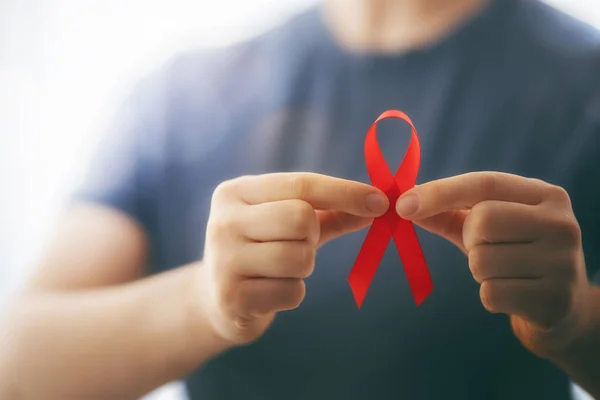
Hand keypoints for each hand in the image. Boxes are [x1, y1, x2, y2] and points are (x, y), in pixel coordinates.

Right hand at [199, 173, 388, 344]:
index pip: (300, 184)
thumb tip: (378, 203)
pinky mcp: (231, 297)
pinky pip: (293, 292)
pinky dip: (293, 293)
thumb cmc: (262, 249)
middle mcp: (223, 221)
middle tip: (299, 244)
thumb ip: (331, 211)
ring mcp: (223, 260)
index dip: (345, 191)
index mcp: (235, 192)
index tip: (381, 201)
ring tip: (281, 269)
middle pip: (301, 218)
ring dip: (303, 266)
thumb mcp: (288, 223)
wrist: (218, 299)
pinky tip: (270, 292)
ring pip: (300, 257)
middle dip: (312, 235)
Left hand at [395, 172, 591, 356]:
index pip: (485, 183)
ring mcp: (562, 262)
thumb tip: (404, 202)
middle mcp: (561, 223)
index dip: (440, 192)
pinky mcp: (554, 300)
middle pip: (481, 222)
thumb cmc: (515, 254)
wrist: (562, 306)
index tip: (403, 205)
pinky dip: (490, 296)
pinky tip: (513, 295)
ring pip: (482, 261)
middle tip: (486, 249)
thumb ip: (447, 212)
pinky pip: (491, 294)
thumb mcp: (486, 227)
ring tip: (504, 273)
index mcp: (545, 195)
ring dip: (480, 271)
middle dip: (469, 239)